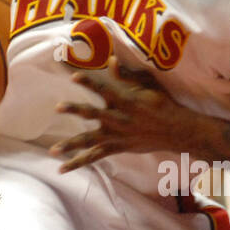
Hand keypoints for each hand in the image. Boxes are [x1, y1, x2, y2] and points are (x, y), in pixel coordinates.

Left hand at [51, 57, 201, 171]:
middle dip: (75, 109)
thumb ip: (127, 75)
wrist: (176, 130)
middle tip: (58, 107)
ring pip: (90, 141)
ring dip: (71, 146)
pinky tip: (63, 168)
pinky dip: (79, 162)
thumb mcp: (148, 85)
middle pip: (93, 114)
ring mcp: (116, 136)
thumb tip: (111, 61)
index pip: (103, 89)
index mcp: (125, 101)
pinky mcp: (117, 148)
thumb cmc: (161, 103)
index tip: (72, 75)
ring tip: (53, 150)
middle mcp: (119, 120)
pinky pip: (95, 156)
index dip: (88, 82)